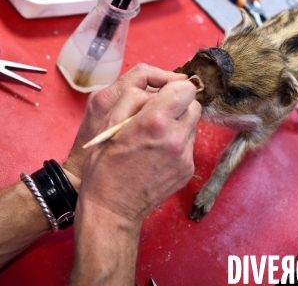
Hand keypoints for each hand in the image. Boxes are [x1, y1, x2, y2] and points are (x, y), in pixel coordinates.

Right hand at [63, 64, 188, 181]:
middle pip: (194, 105)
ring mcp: (185, 156)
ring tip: (155, 136)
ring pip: (193, 125)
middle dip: (179, 105)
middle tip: (159, 115)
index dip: (173, 88)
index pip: (185, 88)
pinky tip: (158, 154)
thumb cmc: (104, 165)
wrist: (112, 208)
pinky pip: (189, 145)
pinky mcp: (188, 170)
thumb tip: (155, 90)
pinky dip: (178, 144)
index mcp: (155, 121)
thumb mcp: (108, 123)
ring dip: (179, 124)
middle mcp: (175, 137)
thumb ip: (133, 98)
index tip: (163, 96)